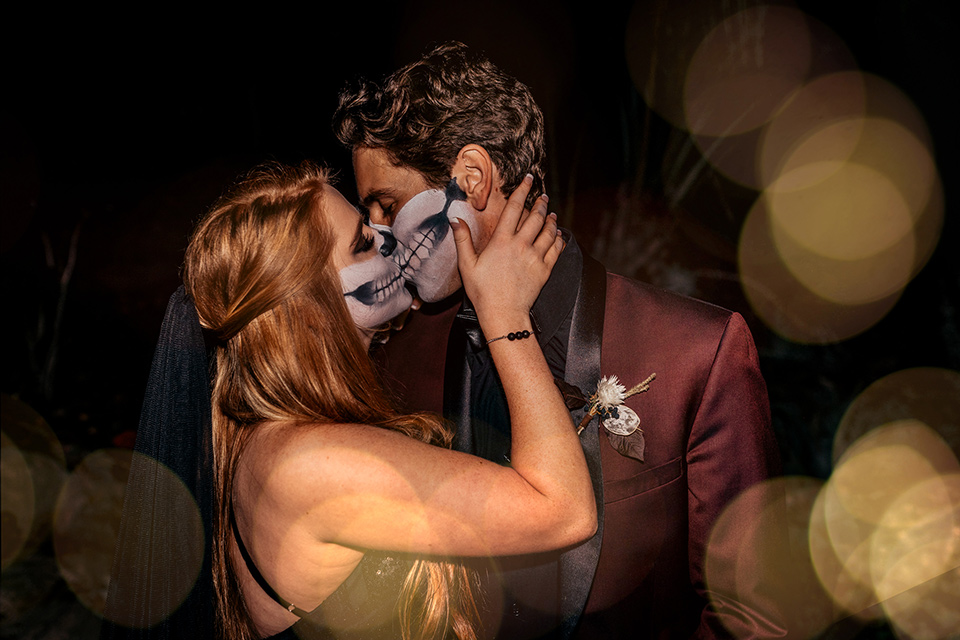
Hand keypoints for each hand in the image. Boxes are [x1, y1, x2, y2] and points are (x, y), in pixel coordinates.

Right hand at [451, 175, 562, 325]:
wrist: (503, 313)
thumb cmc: (482, 291)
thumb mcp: (467, 265)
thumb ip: (463, 239)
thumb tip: (455, 219)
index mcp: (501, 241)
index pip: (514, 208)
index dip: (522, 191)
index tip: (528, 180)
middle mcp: (521, 245)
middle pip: (536, 217)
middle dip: (541, 203)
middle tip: (543, 196)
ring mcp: (535, 257)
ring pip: (549, 231)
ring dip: (551, 219)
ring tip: (551, 214)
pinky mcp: (544, 270)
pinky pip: (556, 249)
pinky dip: (559, 239)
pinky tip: (558, 235)